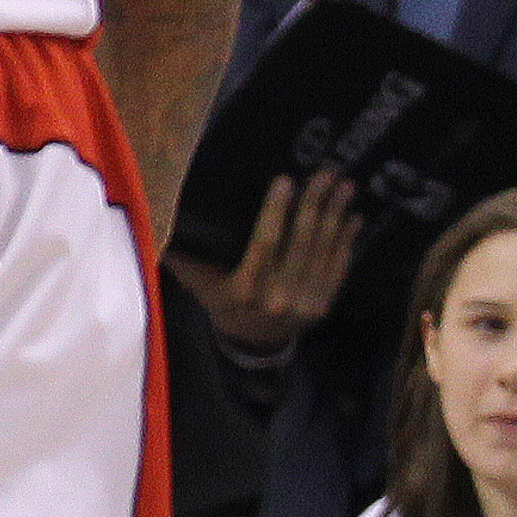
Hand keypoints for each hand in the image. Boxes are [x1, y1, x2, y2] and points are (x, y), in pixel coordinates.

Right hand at [167, 171, 362, 351]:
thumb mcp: (200, 285)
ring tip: (345, 187)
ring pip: (323, 253)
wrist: (254, 343)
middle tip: (325, 174)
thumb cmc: (223, 303)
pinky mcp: (323, 305)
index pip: (263, 244)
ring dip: (336, 217)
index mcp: (245, 290)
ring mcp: (305, 303)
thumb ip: (186, 257)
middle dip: (314, 205)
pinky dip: (347, 241)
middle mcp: (278, 297)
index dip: (276, 211)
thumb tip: (163, 221)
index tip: (285, 181)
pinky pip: (338, 268)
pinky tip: (353, 217)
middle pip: (300, 244)